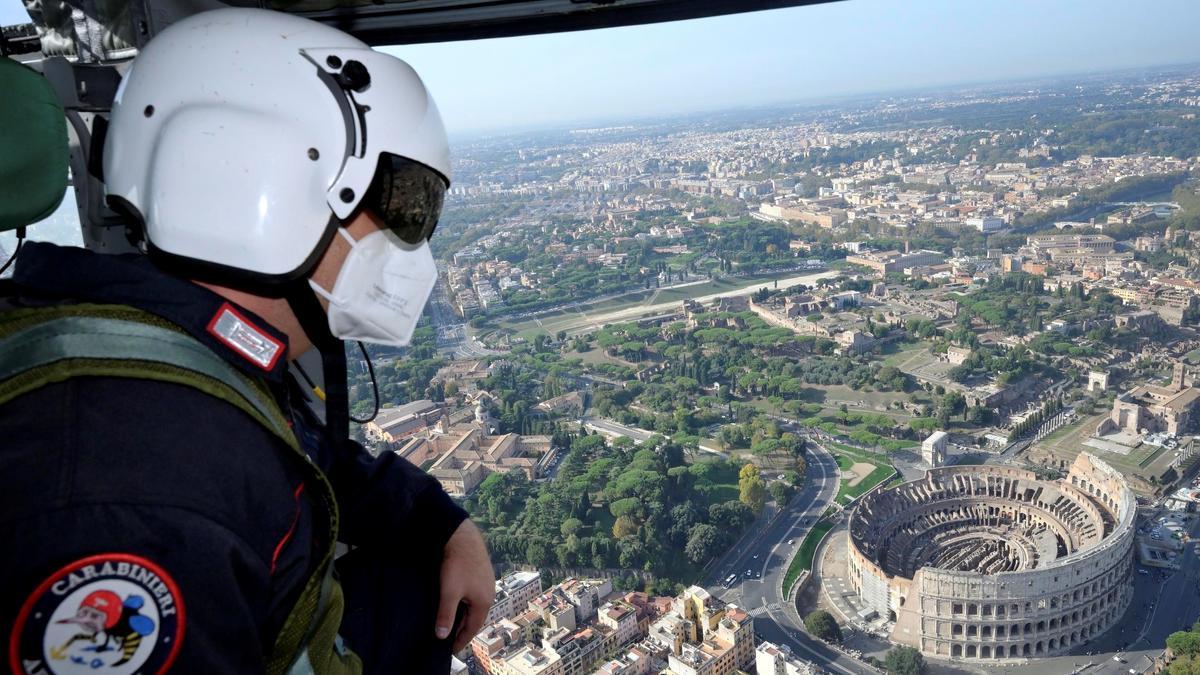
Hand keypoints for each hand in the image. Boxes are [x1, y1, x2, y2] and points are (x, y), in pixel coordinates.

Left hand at [435, 519, 494, 650]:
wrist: (462, 536)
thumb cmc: (457, 564)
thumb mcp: (449, 592)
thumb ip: (446, 615)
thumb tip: (442, 635)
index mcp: (483, 602)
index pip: (472, 629)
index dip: (461, 640)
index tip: (451, 650)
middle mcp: (489, 594)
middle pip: (475, 619)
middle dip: (463, 629)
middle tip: (450, 639)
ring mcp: (487, 583)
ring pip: (475, 606)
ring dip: (465, 616)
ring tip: (453, 622)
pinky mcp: (482, 574)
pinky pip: (475, 596)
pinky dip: (466, 604)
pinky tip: (458, 601)